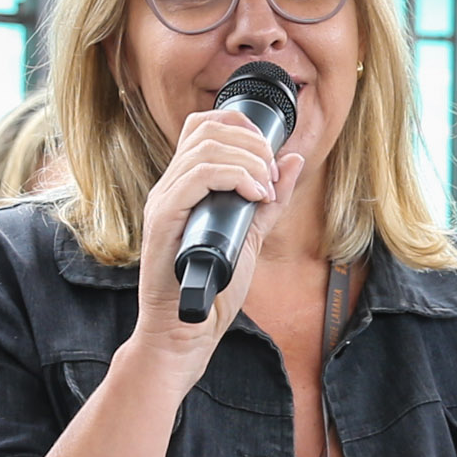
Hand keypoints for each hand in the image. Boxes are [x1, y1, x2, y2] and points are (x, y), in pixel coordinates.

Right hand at [131, 105, 309, 367]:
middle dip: (252, 143)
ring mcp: (164, 202)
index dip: (240, 126)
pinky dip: (234, 178)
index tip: (269, 156)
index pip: (201, 126)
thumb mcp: (250, 234)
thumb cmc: (212, 288)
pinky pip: (197, 177)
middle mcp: (169, 187)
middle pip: (206, 129)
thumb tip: (293, 160)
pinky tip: (253, 197)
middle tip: (272, 176)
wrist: (186, 330)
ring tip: (265, 190)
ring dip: (248, 161)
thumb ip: (269, 200)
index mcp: (184, 186)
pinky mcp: (163, 219)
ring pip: (205, 148)